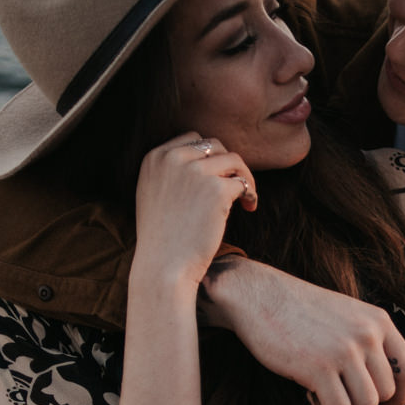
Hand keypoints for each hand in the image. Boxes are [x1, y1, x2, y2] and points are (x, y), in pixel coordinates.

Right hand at [132, 133, 256, 290]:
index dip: (209, 157)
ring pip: (233, 160)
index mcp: (155, 157)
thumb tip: (208, 156)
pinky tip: (249, 208)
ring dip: (243, 177)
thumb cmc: (162, 237)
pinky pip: (243, 182)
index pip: (192, 139)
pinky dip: (250, 194)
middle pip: (214, 146)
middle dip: (228, 165)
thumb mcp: (154, 193)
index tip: (216, 176)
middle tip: (234, 187)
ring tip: (246, 198)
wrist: (164, 266)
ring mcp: (195, 172)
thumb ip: (173, 171)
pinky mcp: (216, 189)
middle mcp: (173, 159)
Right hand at [200, 258, 404, 404]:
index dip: (402, 396)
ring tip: (323, 390)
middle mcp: (367, 335)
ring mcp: (344, 351)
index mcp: (378, 321)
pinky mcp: (319, 368)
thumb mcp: (348, 314)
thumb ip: (370, 340)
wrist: (259, 295)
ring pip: (365, 404)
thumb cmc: (301, 309)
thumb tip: (386, 387)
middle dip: (363, 400)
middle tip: (339, 391)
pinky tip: (309, 392)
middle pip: (386, 392)